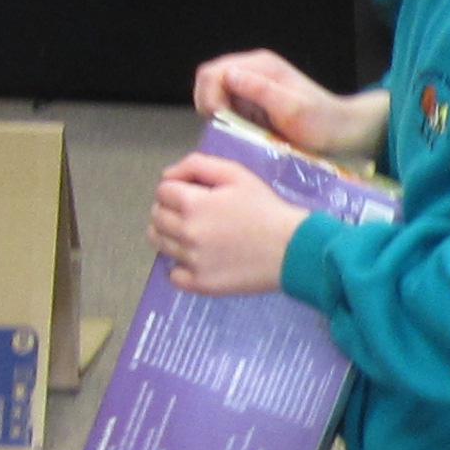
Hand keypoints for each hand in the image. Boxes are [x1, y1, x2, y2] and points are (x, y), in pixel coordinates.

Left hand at [151, 152, 309, 295]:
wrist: (293, 249)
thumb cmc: (266, 209)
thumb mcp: (236, 174)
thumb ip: (197, 165)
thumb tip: (166, 176)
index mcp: (192, 204)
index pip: (162, 191)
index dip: (176, 189)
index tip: (194, 194)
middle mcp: (186, 233)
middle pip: (156, 218)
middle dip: (169, 210)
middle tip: (195, 213)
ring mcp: (191, 261)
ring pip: (160, 245)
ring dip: (171, 236)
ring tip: (197, 234)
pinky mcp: (201, 284)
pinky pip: (174, 276)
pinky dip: (180, 267)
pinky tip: (199, 259)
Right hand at [191, 50, 373, 155]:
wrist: (344, 132)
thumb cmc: (322, 123)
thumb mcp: (293, 110)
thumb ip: (261, 91)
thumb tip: (229, 75)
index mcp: (260, 66)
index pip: (213, 72)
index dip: (210, 97)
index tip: (223, 121)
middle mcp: (252, 71)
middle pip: (209, 80)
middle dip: (209, 105)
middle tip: (225, 129)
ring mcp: (252, 86)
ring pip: (215, 95)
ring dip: (218, 115)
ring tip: (236, 133)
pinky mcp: (253, 103)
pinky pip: (227, 107)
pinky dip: (227, 121)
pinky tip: (241, 134)